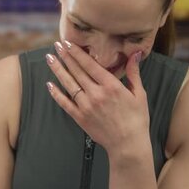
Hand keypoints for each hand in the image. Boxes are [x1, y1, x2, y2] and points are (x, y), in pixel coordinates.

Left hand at [45, 40, 149, 154]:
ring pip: (69, 84)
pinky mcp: (80, 118)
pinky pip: (65, 103)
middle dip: (65, 57)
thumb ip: (133, 72)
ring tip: (49, 59)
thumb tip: (135, 54)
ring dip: (58, 70)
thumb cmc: (137, 119)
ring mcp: (86, 106)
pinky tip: (49, 84)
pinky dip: (56, 94)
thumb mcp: (139, 94)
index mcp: (111, 86)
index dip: (77, 53)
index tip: (68, 43)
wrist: (128, 145)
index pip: (90, 65)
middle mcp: (96, 94)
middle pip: (77, 71)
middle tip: (56, 45)